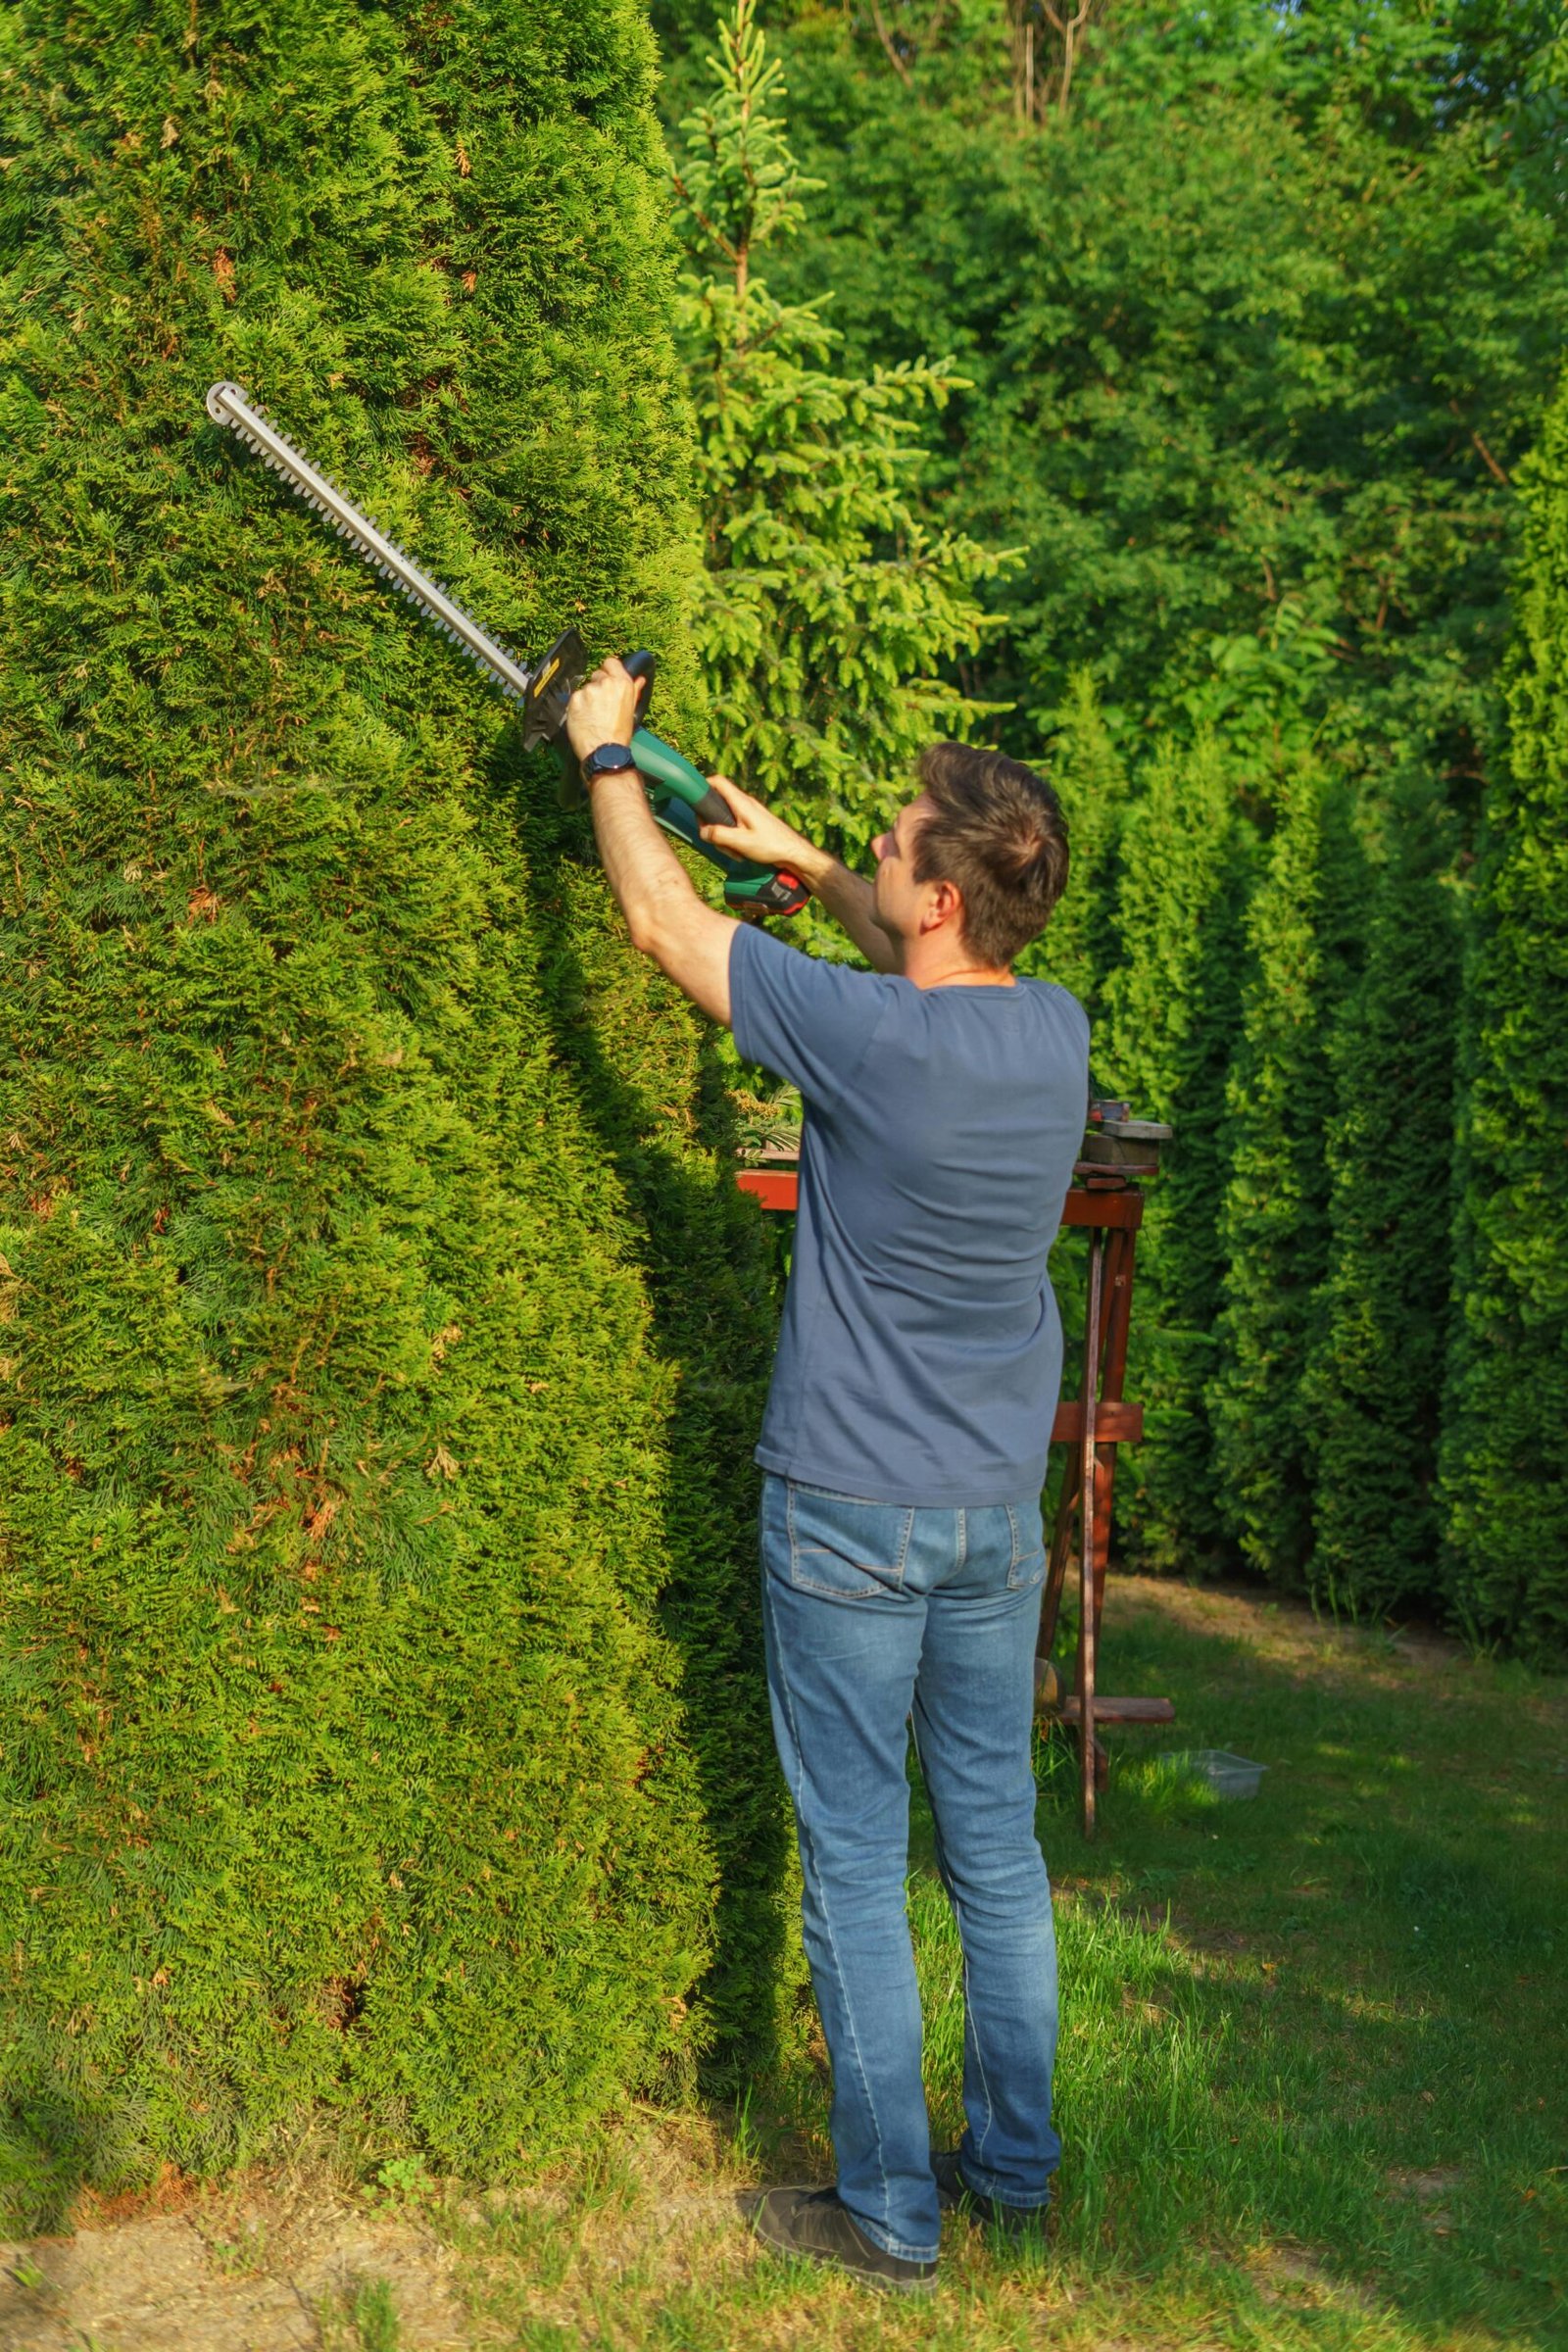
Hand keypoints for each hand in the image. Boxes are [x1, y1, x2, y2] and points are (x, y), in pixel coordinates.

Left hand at [565, 657, 641, 761]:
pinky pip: (575, 698)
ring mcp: (589, 690)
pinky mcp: (575, 699)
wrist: (604, 751)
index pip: (611, 662)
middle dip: (597, 686)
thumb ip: (633, 691)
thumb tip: (640, 680)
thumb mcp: (631, 711)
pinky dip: (577, 706)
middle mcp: (606, 683)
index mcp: (622, 684)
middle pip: (596, 675)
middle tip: (600, 705)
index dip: (608, 670)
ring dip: (587, 698)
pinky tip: (584, 718)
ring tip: (592, 715)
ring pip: (585, 688)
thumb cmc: (619, 735)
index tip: (607, 679)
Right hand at [698, 776, 819, 881]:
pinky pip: (735, 826)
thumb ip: (719, 835)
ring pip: (725, 818)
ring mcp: (749, 813)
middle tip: (714, 839)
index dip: (703, 785)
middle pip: (717, 804)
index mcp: (741, 803)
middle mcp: (745, 804)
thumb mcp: (741, 842)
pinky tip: (740, 853)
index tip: (694, 798)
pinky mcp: (752, 823)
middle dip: (711, 823)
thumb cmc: (772, 845)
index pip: (718, 782)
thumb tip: (703, 831)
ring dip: (723, 836)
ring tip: (733, 851)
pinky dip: (733, 839)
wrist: (794, 853)